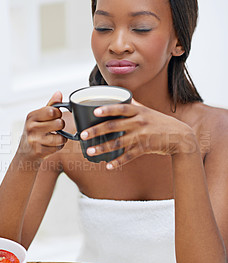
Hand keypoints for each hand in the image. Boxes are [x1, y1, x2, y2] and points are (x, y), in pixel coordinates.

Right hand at [18, 91, 66, 162]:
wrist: (25, 154)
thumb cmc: (34, 133)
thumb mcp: (38, 118)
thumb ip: (50, 106)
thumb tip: (59, 93)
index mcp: (31, 116)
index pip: (53, 111)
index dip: (58, 113)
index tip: (55, 116)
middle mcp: (32, 127)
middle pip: (59, 123)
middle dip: (61, 125)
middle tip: (55, 128)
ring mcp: (35, 140)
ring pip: (61, 136)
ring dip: (61, 137)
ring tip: (53, 137)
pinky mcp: (40, 151)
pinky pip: (59, 146)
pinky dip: (58, 146)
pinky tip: (51, 145)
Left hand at [80, 99, 196, 168]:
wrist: (179, 136)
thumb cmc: (161, 122)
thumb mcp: (148, 110)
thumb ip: (134, 105)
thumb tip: (122, 96)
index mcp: (139, 111)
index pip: (121, 108)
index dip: (107, 109)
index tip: (94, 112)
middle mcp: (139, 122)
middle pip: (114, 126)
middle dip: (96, 131)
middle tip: (83, 135)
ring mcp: (141, 136)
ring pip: (118, 143)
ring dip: (102, 148)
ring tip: (90, 151)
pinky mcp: (144, 148)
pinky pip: (128, 156)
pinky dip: (118, 162)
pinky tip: (109, 165)